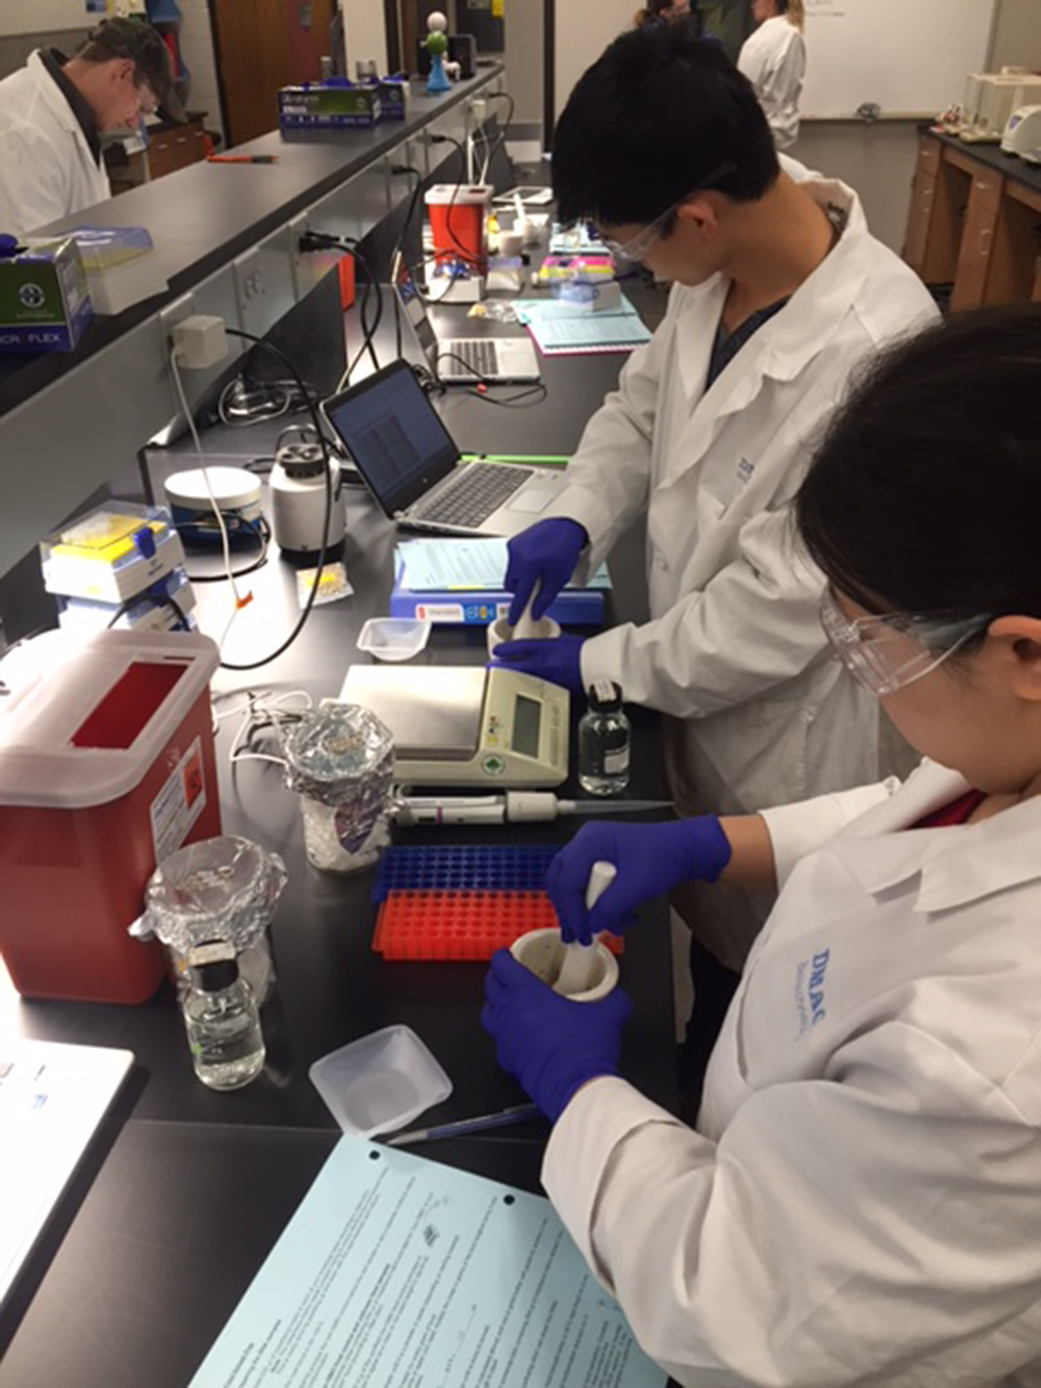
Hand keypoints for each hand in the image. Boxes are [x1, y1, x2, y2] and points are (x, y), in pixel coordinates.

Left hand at [481, 949, 632, 1121]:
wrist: (576, 1087)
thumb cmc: (582, 1051)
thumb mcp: (608, 1015)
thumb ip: (614, 999)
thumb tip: (618, 999)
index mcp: (527, 993)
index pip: (502, 965)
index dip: (503, 956)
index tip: (509, 955)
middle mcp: (510, 1012)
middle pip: (490, 985)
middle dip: (497, 976)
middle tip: (510, 974)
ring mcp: (505, 1037)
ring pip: (488, 1012)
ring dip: (496, 1004)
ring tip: (511, 1003)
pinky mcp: (508, 1060)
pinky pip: (498, 1041)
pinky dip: (505, 1034)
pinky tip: (519, 1036)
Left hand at [490, 633, 584, 694]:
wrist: (599, 665)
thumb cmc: (583, 652)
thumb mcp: (560, 641)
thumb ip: (543, 646)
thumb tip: (529, 648)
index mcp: (547, 648)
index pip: (520, 647)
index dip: (505, 649)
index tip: (497, 651)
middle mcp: (545, 663)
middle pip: (517, 666)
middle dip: (501, 667)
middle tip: (491, 667)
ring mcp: (548, 677)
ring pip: (524, 678)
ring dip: (512, 677)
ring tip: (501, 677)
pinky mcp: (554, 688)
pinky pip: (536, 687)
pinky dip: (526, 686)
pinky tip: (520, 686)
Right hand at [505, 519, 587, 625]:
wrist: (565, 526)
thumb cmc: (565, 548)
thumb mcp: (559, 578)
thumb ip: (545, 598)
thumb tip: (536, 612)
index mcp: (530, 565)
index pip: (520, 595)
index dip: (516, 610)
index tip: (513, 619)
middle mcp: (518, 556)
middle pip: (512, 586)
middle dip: (521, 591)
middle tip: (536, 588)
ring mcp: (514, 548)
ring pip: (511, 575)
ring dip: (521, 579)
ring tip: (538, 572)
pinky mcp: (513, 543)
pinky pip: (512, 563)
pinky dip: (520, 567)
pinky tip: (534, 561)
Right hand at [546, 818, 732, 943]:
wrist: (685, 849)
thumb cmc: (667, 855)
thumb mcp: (637, 886)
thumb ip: (610, 907)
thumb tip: (591, 925)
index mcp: (592, 840)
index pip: (567, 880)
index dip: (571, 910)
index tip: (580, 931)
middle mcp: (587, 841)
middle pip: (563, 881)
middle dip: (572, 912)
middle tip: (578, 934)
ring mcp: (593, 850)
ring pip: (574, 885)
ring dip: (587, 910)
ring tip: (603, 927)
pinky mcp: (600, 860)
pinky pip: (587, 884)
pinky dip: (597, 904)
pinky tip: (614, 915)